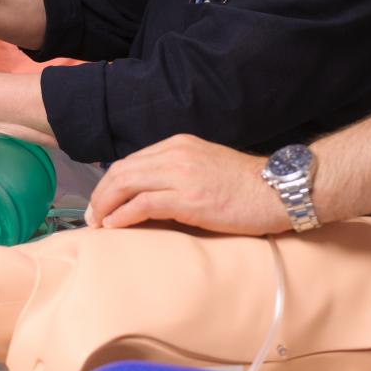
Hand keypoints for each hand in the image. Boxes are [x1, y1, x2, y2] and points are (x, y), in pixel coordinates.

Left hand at [84, 134, 292, 234]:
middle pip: (122, 171)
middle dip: (100, 194)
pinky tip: (114, 226)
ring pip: (126, 184)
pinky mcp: (189, 198)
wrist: (279, 190)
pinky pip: (143, 204)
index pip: (131, 161)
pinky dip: (123, 215)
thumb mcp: (206, 167)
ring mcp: (181, 174)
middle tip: (92, 216)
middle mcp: (176, 154)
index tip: (102, 202)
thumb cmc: (247, 186)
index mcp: (179, 145)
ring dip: (105, 205)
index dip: (110, 183)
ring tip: (98, 223)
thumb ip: (179, 174)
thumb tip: (152, 197)